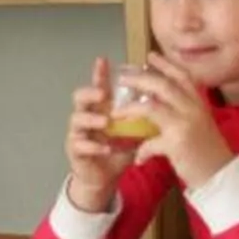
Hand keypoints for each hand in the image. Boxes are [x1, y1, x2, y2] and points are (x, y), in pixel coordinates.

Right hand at [64, 57, 136, 213]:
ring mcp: (78, 133)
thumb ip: (142, 116)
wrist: (105, 177)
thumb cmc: (118, 150)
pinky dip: (94, 146)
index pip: (99, 86)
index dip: (99, 73)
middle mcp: (86, 116)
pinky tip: (106, 148)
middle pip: (79, 96)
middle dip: (90, 92)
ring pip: (76, 119)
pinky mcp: (75, 150)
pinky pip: (80, 145)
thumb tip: (162, 99)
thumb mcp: (134, 131)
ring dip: (91, 119)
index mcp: (100, 108)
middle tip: (102, 94)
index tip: (103, 60)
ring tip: (105, 122)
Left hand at [110, 53, 228, 189]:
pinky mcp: (176, 144)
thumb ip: (186, 109)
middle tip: (122, 78)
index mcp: (199, 103)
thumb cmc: (208, 150)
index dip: (166, 64)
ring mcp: (185, 125)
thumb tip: (162, 101)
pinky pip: (150, 142)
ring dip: (131, 109)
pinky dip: (142, 150)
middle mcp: (193, 109)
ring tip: (116, 111)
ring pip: (151, 108)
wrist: (221, 175)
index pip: (182, 76)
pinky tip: (138, 158)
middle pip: (163, 86)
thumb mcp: (201, 122)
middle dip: (140, 79)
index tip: (150, 55)